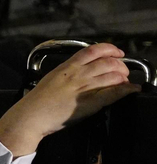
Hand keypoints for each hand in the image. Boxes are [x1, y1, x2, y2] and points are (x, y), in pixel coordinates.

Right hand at [0, 43, 139, 155]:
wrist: (32, 114)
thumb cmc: (39, 99)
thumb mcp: (53, 77)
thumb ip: (69, 72)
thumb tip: (83, 71)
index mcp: (67, 66)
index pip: (92, 50)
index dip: (110, 49)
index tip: (118, 53)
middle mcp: (77, 74)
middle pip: (107, 62)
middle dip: (121, 65)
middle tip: (123, 71)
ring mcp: (84, 88)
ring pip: (113, 76)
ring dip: (124, 77)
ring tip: (125, 81)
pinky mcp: (89, 103)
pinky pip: (112, 93)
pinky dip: (126, 90)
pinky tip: (131, 90)